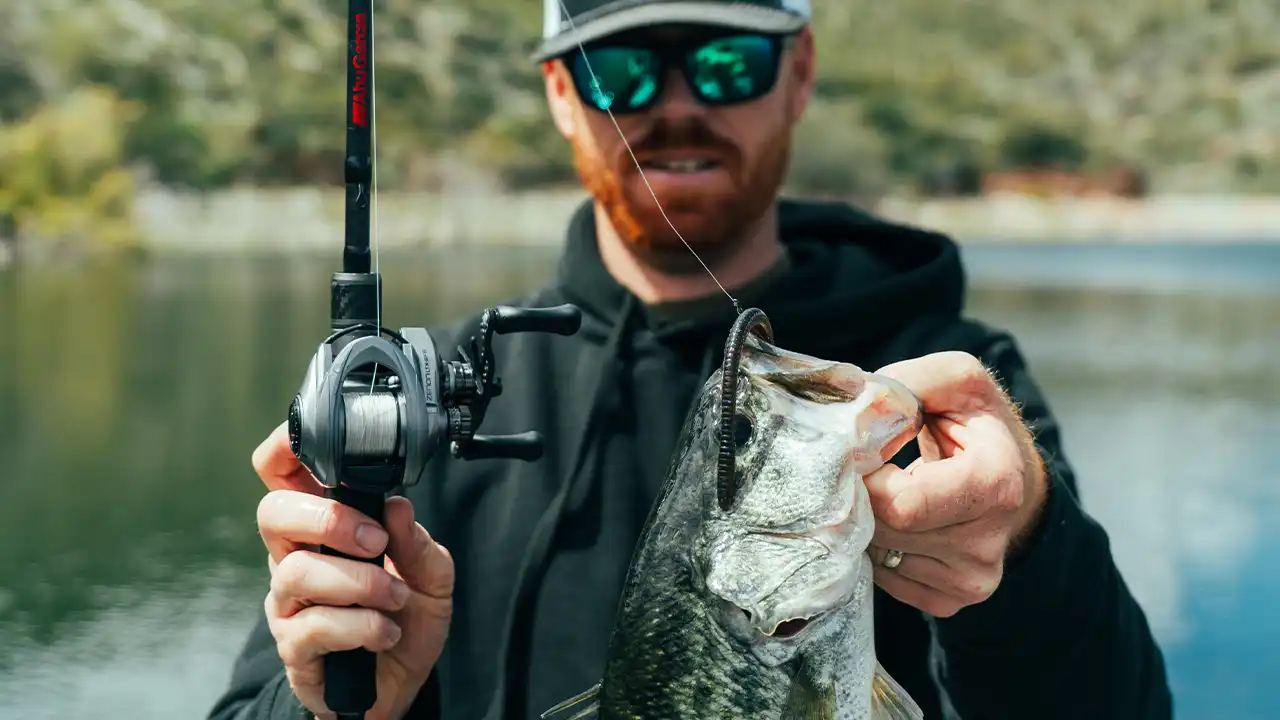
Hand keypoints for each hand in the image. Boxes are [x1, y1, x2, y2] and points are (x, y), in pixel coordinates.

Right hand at [252, 423, 453, 719]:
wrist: (404, 681)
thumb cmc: (408, 616)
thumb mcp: (433, 574)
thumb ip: (417, 540)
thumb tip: (396, 506)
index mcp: (323, 526)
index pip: (281, 474)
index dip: (285, 448)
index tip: (319, 446)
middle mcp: (295, 556)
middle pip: (272, 513)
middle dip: (330, 520)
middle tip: (376, 543)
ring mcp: (288, 601)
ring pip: (297, 571)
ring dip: (360, 583)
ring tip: (396, 598)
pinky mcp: (294, 645)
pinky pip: (313, 625)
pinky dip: (361, 625)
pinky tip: (384, 631)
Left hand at [863, 351, 1047, 617]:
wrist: (1011, 475)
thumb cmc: (976, 422)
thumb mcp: (955, 380)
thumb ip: (904, 386)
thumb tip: (854, 418)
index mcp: (995, 484)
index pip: (898, 504)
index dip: (864, 475)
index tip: (859, 449)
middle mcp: (988, 543)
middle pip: (883, 531)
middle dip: (860, 496)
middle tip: (865, 467)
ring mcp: (972, 580)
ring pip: (878, 557)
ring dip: (866, 522)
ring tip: (887, 491)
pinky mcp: (952, 600)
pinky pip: (886, 580)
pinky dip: (878, 548)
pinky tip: (897, 521)